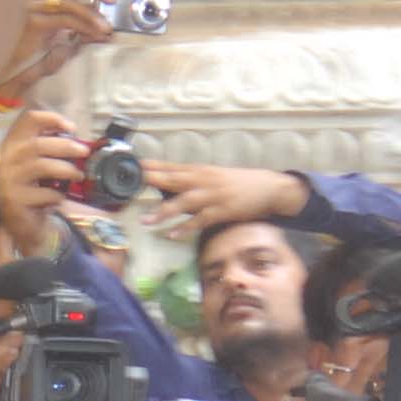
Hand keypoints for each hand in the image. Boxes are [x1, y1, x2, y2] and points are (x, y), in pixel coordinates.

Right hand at [0, 0, 118, 99]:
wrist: (26, 74)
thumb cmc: (46, 56)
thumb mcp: (74, 41)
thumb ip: (89, 31)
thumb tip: (110, 28)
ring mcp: (37, 9)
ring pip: (69, 4)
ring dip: (91, 15)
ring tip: (106, 27)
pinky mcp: (35, 22)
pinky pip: (65, 20)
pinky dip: (83, 26)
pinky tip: (95, 34)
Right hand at [0, 109, 92, 253]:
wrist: (20, 221)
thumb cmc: (34, 187)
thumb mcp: (41, 164)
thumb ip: (52, 150)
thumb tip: (80, 142)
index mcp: (14, 143)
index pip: (28, 120)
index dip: (51, 118)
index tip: (72, 127)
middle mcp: (8, 158)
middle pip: (37, 144)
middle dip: (66, 146)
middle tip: (84, 152)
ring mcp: (9, 179)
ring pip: (42, 166)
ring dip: (66, 170)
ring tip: (78, 175)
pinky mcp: (14, 199)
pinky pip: (43, 193)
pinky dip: (56, 195)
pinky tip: (58, 198)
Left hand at [142, 161, 305, 240]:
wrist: (270, 187)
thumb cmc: (239, 183)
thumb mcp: (214, 177)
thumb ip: (192, 181)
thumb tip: (168, 186)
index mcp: (201, 170)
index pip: (172, 166)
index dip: (153, 166)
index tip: (133, 166)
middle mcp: (205, 180)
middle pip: (174, 179)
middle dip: (152, 182)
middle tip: (131, 186)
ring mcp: (214, 196)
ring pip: (184, 203)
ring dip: (164, 212)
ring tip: (146, 221)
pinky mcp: (223, 211)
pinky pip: (201, 221)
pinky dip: (186, 228)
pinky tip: (173, 235)